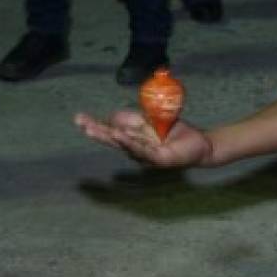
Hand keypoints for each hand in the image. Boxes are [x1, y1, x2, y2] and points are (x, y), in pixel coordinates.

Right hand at [74, 110, 212, 167]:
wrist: (198, 143)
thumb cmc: (174, 133)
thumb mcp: (152, 119)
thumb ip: (134, 118)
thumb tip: (112, 117)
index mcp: (133, 139)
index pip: (110, 130)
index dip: (95, 125)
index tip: (78, 118)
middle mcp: (136, 149)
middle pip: (113, 140)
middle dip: (96, 132)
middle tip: (81, 124)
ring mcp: (146, 156)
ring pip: (126, 145)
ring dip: (111, 136)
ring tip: (96, 129)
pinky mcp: (159, 159)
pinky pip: (143, 151)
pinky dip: (131, 143)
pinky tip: (121, 136)